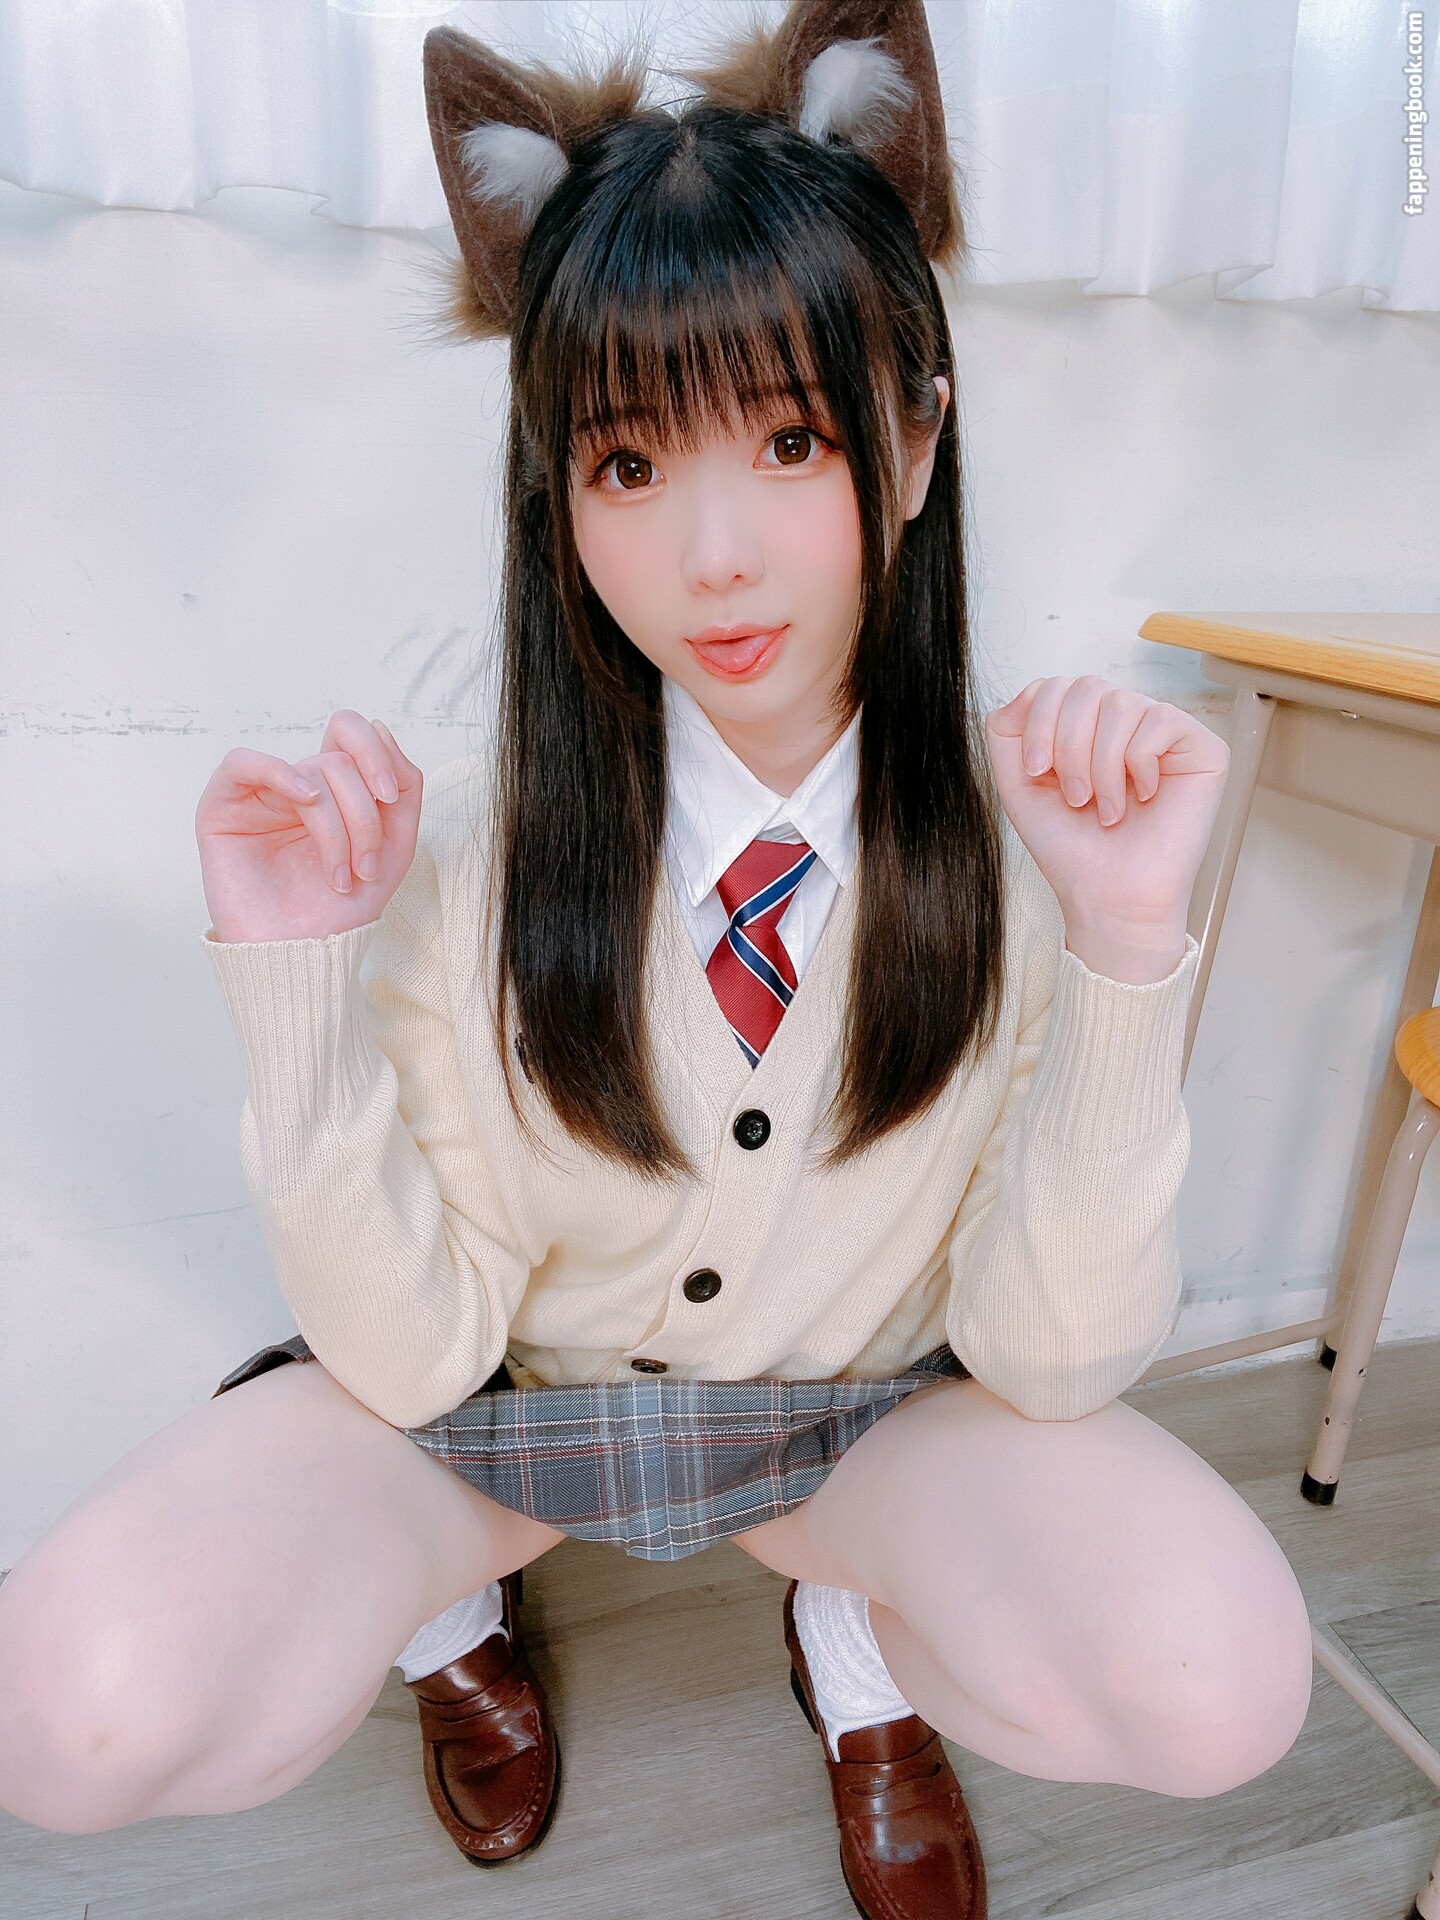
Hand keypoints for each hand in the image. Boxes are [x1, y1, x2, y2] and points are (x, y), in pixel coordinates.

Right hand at [196, 711, 422, 942]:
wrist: (303, 955)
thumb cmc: (342, 908)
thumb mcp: (395, 846)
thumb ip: (403, 787)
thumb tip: (382, 728)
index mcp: (334, 791)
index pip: (352, 736)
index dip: (378, 753)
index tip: (390, 796)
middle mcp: (296, 788)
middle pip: (338, 760)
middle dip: (363, 813)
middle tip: (366, 865)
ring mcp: (260, 796)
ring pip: (308, 771)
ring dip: (336, 824)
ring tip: (341, 874)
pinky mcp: (221, 808)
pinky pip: (243, 763)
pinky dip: (280, 773)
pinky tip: (306, 800)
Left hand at [983, 675, 1229, 938]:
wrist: (1110, 896)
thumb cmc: (1071, 849)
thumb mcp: (1018, 784)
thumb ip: (1006, 730)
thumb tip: (1028, 689)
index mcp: (1083, 728)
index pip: (1055, 685)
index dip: (1039, 724)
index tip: (1036, 773)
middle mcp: (1123, 722)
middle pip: (1085, 687)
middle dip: (1069, 746)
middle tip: (1076, 798)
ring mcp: (1162, 731)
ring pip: (1120, 703)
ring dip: (1102, 765)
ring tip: (1106, 809)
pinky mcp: (1201, 746)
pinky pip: (1159, 720)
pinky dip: (1139, 764)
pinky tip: (1144, 796)